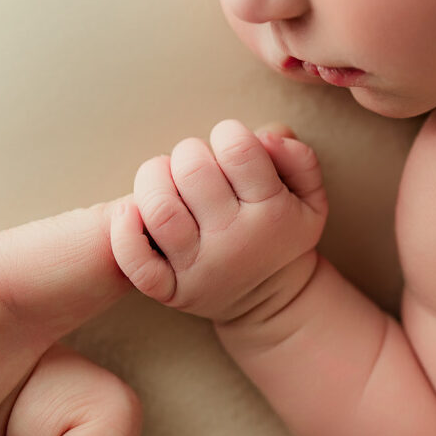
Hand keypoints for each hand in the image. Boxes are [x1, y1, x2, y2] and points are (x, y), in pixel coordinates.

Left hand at [110, 120, 328, 322]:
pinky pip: (135, 261)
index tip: (229, 145)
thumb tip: (264, 136)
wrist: (272, 301)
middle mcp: (234, 240)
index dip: (228, 134)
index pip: (239, 151)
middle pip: (193, 171)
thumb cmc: (283, 233)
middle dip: (190, 152)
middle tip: (197, 164)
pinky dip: (124, 232)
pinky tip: (131, 211)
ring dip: (153, 178)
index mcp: (272, 212)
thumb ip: (298, 157)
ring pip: (159, 208)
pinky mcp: (170, 290)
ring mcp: (198, 267)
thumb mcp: (311, 197)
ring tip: (165, 179)